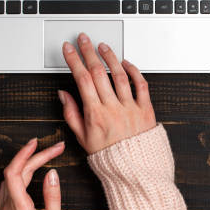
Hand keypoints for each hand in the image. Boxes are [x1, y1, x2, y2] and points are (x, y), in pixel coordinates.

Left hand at [0, 138, 64, 209]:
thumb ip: (53, 198)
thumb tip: (52, 173)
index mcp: (19, 209)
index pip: (14, 173)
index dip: (23, 155)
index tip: (36, 144)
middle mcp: (7, 206)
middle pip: (17, 172)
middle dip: (37, 156)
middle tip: (56, 148)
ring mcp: (2, 208)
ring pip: (11, 177)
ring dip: (28, 163)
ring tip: (47, 155)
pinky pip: (8, 185)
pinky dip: (21, 173)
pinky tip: (32, 170)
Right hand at [58, 33, 155, 153]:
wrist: (134, 170)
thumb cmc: (108, 156)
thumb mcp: (82, 139)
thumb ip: (71, 114)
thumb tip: (63, 94)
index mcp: (95, 115)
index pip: (82, 80)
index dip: (74, 61)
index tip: (68, 49)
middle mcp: (113, 108)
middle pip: (99, 73)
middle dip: (89, 52)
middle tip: (83, 39)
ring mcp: (130, 108)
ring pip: (120, 75)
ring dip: (110, 58)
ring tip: (103, 46)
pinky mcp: (146, 109)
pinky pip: (141, 85)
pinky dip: (134, 71)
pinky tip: (126, 62)